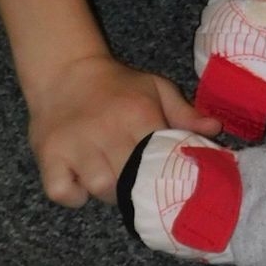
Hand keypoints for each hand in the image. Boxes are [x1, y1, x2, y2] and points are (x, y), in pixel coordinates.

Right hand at [27, 54, 220, 207]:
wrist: (65, 70)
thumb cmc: (117, 85)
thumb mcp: (154, 88)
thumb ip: (184, 112)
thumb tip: (215, 130)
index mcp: (138, 114)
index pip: (161, 158)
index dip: (166, 172)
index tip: (167, 177)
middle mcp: (107, 130)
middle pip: (131, 180)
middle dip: (137, 187)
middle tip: (136, 180)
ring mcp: (75, 144)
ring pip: (100, 188)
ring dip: (107, 192)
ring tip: (110, 178)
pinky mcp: (49, 155)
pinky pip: (63, 192)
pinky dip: (73, 195)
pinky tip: (80, 180)